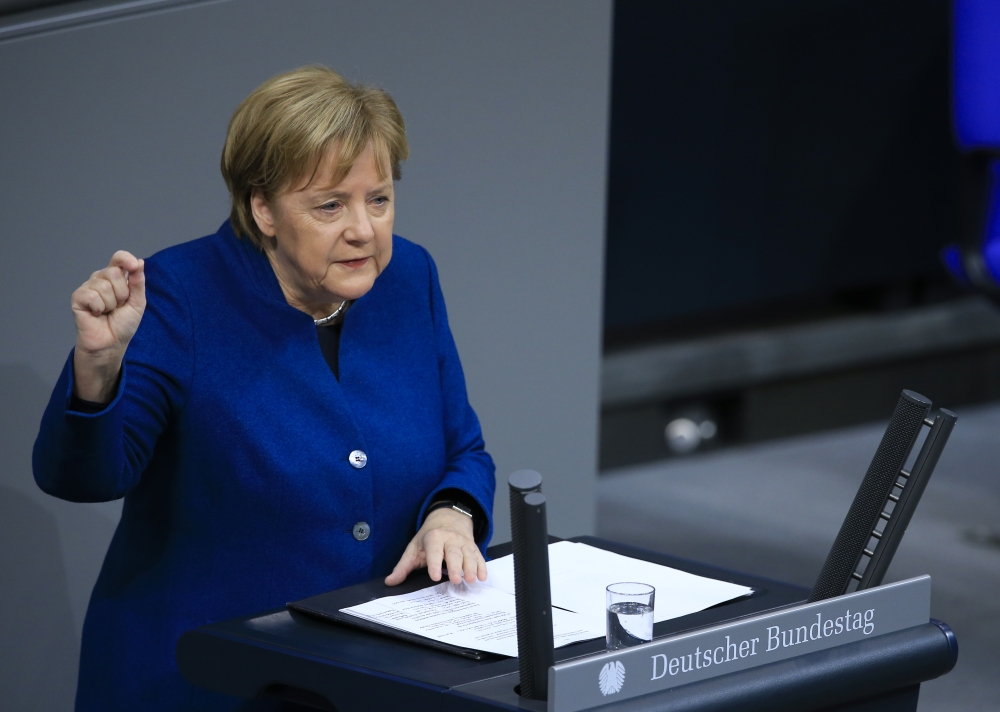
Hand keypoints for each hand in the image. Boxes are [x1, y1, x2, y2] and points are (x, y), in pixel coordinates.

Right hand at [71, 251, 145, 402]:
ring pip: (104, 286)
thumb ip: (138, 282)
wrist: (111, 342)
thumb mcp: (137, 302)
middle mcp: (101, 279)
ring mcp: (88, 287)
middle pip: (114, 272)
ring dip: (112, 304)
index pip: (118, 259)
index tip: (133, 265)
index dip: (125, 259)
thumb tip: (139, 262)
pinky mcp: (78, 297)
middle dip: (122, 294)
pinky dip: (99, 308)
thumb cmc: (123, 323)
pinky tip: (97, 314)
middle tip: (119, 306)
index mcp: (116, 278)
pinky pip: (92, 296)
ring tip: (108, 312)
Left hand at [385, 507, 487, 585]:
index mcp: (434, 538)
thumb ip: (403, 566)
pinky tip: (482, 577)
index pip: (434, 551)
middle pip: (454, 554)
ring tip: (472, 579)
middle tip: (456, 580)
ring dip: (471, 567)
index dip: (434, 564)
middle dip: (455, 567)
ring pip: (468, 555)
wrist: (449, 518)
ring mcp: (463, 543)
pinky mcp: (473, 547)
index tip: (434, 576)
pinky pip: (479, 556)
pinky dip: (482, 567)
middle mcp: (450, 539)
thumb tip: (390, 582)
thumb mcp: (414, 547)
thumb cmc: (429, 537)